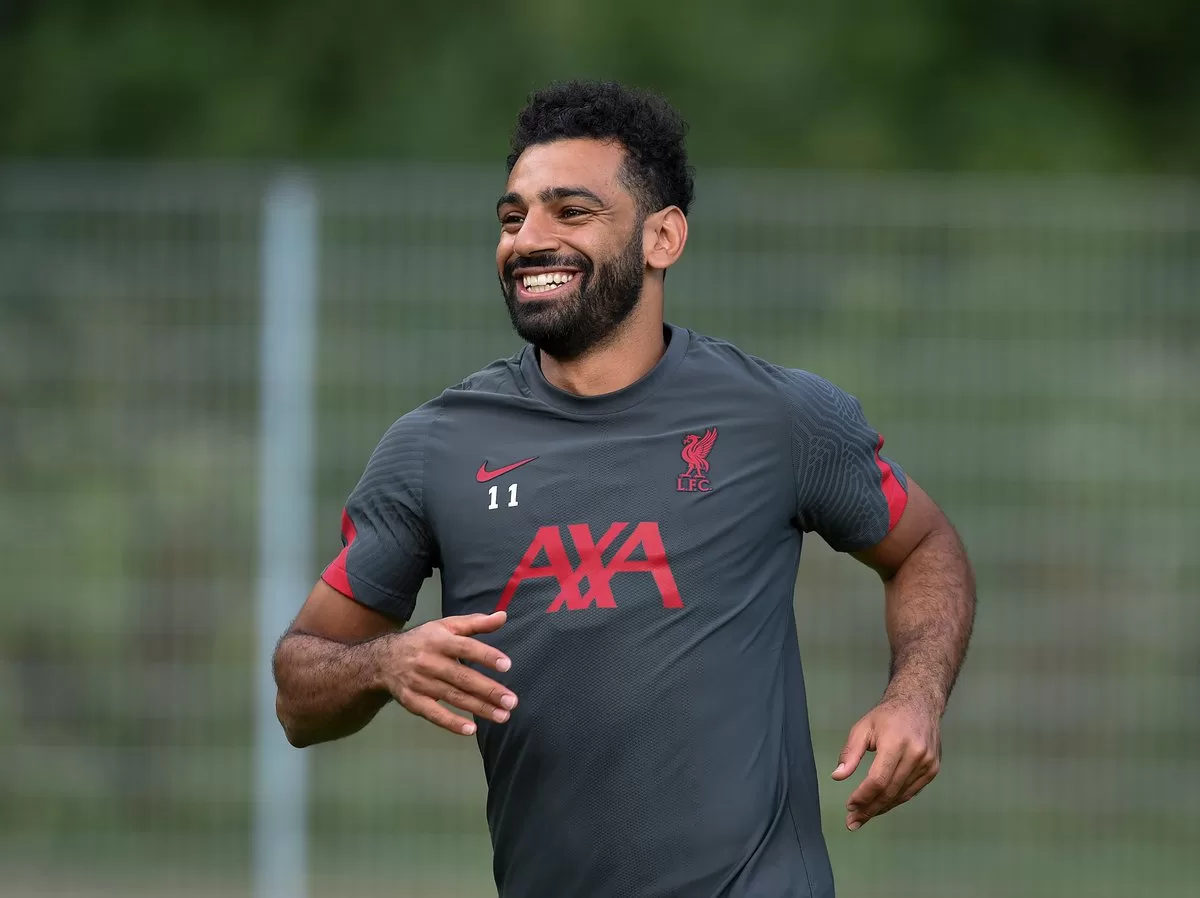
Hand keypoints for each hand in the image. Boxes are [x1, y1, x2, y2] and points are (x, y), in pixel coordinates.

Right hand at [380, 611, 515, 735]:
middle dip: (488, 690)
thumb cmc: (424, 641)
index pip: (466, 647)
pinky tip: (471, 730)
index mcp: (439, 640)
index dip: (486, 656)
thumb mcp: (447, 626)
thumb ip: (476, 623)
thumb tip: (503, 616)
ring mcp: (420, 683)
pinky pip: (434, 714)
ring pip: (453, 697)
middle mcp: (429, 662)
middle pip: (462, 677)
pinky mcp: (413, 701)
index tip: (507, 665)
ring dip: (479, 708)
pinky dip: (451, 723)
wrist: (383, 660)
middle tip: (511, 701)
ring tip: (502, 716)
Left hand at [831, 698, 940, 830]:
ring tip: (863, 817)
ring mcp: (927, 764)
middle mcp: (915, 756)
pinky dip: (895, 800)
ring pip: (901, 795)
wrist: (919, 704)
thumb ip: (850, 753)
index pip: (878, 780)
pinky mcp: (933, 769)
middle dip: (869, 809)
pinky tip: (881, 806)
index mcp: (895, 743)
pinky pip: (912, 791)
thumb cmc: (887, 716)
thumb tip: (837, 776)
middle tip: (853, 822)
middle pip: (890, 791)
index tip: (849, 806)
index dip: (863, 796)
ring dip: (881, 808)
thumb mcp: (862, 728)